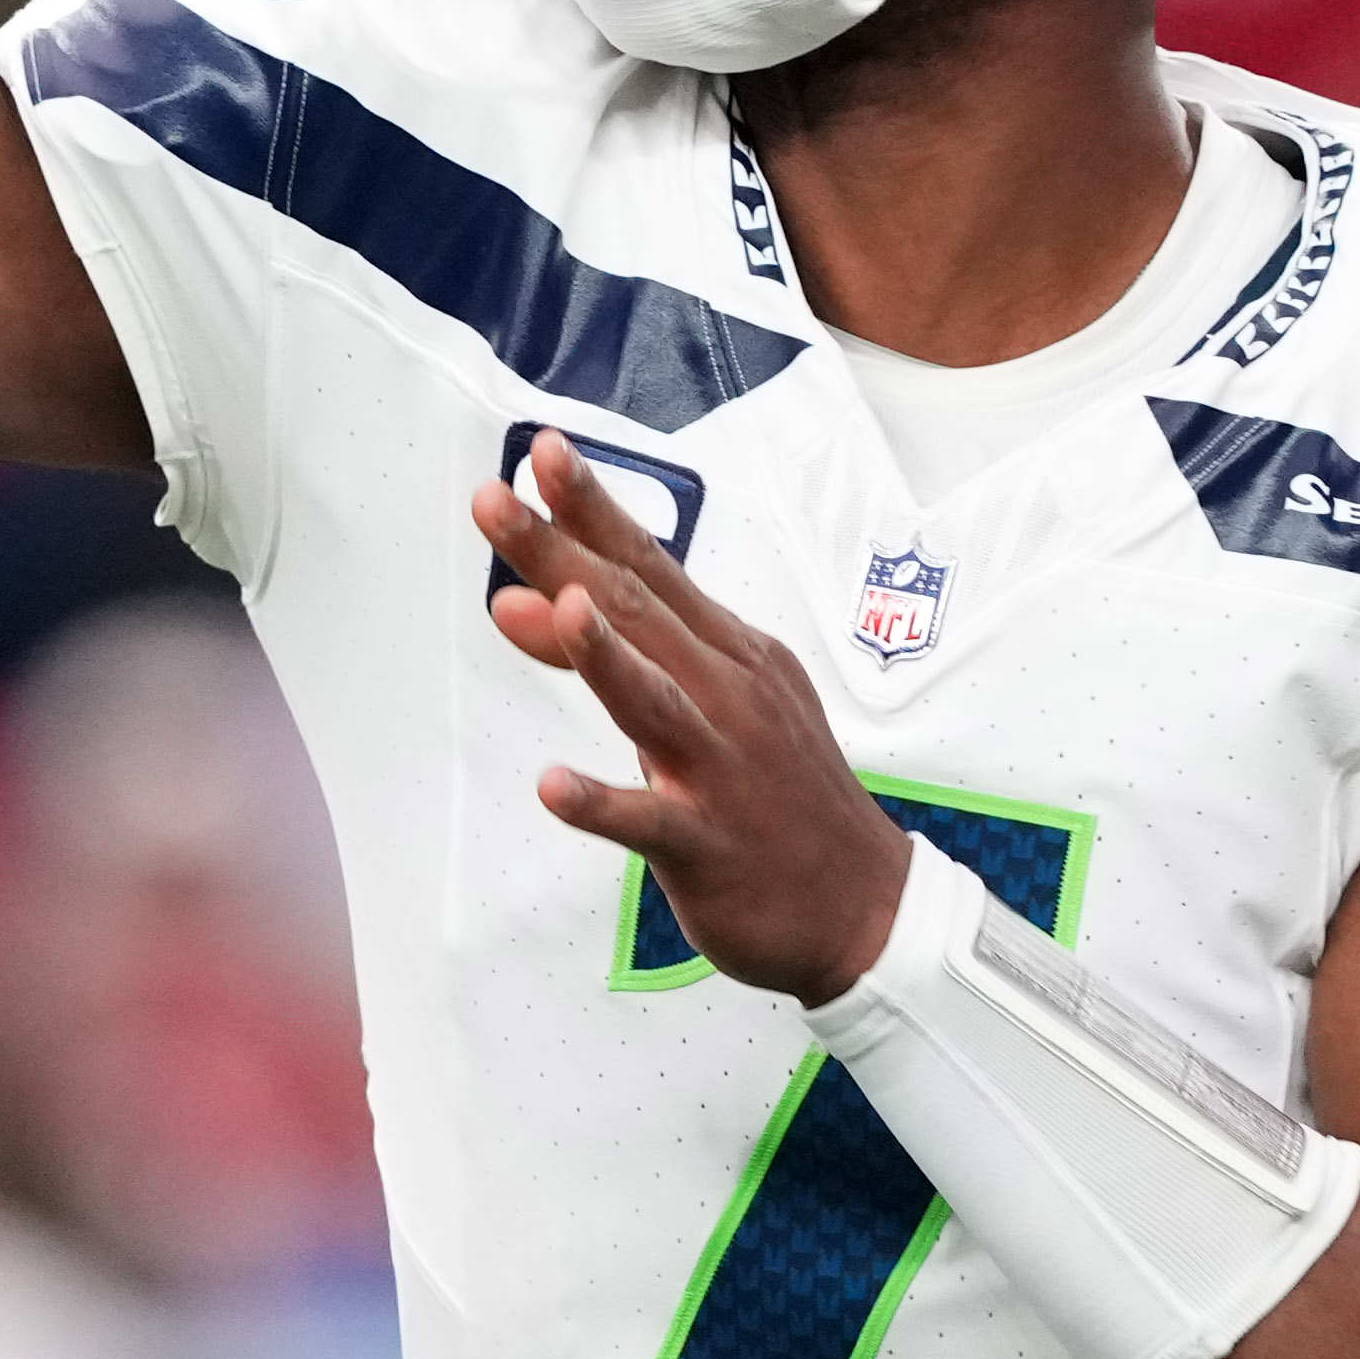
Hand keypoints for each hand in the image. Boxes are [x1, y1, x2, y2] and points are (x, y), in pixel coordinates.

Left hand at [475, 431, 913, 1000]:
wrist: (864, 906)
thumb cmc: (777, 795)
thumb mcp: (711, 708)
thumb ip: (618, 657)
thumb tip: (526, 606)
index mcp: (730, 654)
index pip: (650, 566)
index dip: (593, 508)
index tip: (541, 452)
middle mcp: (728, 696)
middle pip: (635, 614)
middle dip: (561, 553)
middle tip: (494, 500)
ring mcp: (721, 768)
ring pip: (653, 701)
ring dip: (601, 654)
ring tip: (555, 608)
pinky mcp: (708, 843)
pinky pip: (648, 820)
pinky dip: (601, 801)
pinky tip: (553, 786)